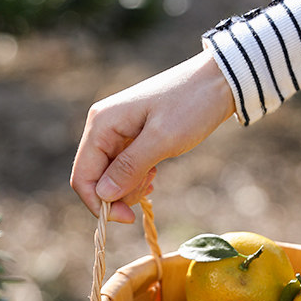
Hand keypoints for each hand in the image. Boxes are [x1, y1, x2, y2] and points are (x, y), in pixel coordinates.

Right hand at [70, 50, 235, 222]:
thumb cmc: (191, 106)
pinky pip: (125, 166)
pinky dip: (138, 176)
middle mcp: (103, 126)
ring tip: (156, 174)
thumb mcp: (162, 140)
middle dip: (119, 194)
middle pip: (96, 178)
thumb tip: (103, 195)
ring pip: (111, 175)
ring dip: (131, 186)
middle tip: (151, 186)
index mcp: (102, 124)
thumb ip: (130, 167)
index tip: (128, 218)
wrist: (218, 82)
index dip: (100, 204)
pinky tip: (156, 171)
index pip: (82, 176)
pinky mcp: (133, 136)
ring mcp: (118, 131)